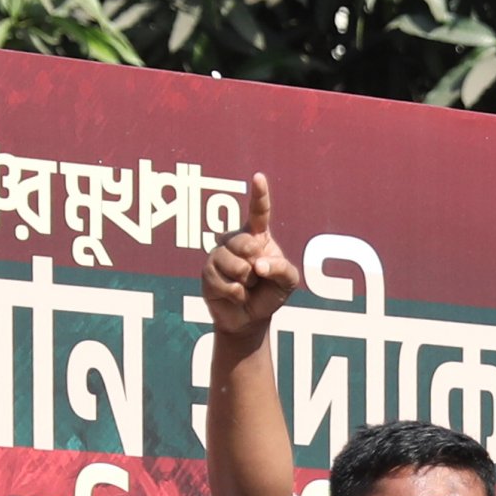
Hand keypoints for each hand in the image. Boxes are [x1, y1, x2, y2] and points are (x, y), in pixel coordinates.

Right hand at [202, 173, 296, 338]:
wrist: (250, 318)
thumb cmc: (271, 293)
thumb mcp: (288, 282)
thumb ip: (282, 269)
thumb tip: (257, 265)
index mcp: (257, 236)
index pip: (258, 212)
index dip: (259, 195)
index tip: (258, 177)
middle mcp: (236, 240)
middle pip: (245, 243)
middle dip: (255, 264)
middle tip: (258, 276)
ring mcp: (219, 254)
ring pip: (235, 265)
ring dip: (246, 282)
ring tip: (247, 286)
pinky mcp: (207, 272)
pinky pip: (224, 282)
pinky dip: (236, 294)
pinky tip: (236, 295)